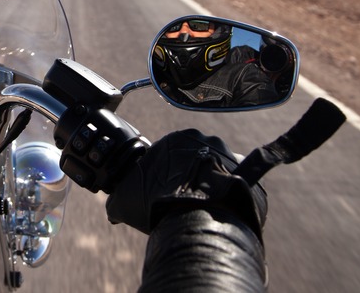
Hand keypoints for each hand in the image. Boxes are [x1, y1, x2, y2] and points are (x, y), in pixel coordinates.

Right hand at [105, 129, 265, 236]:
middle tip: (182, 197)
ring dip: (210, 182)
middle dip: (189, 175)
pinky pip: (238, 180)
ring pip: (216, 168)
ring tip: (202, 205)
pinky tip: (221, 207)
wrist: (198, 221)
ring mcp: (228, 155)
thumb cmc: (159, 204)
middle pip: (195, 157)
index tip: (163, 191)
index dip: (164, 175)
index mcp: (175, 139)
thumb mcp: (125, 200)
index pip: (169, 154)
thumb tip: (112, 208)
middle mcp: (204, 140)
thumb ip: (116, 200)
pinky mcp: (247, 174)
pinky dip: (231, 191)